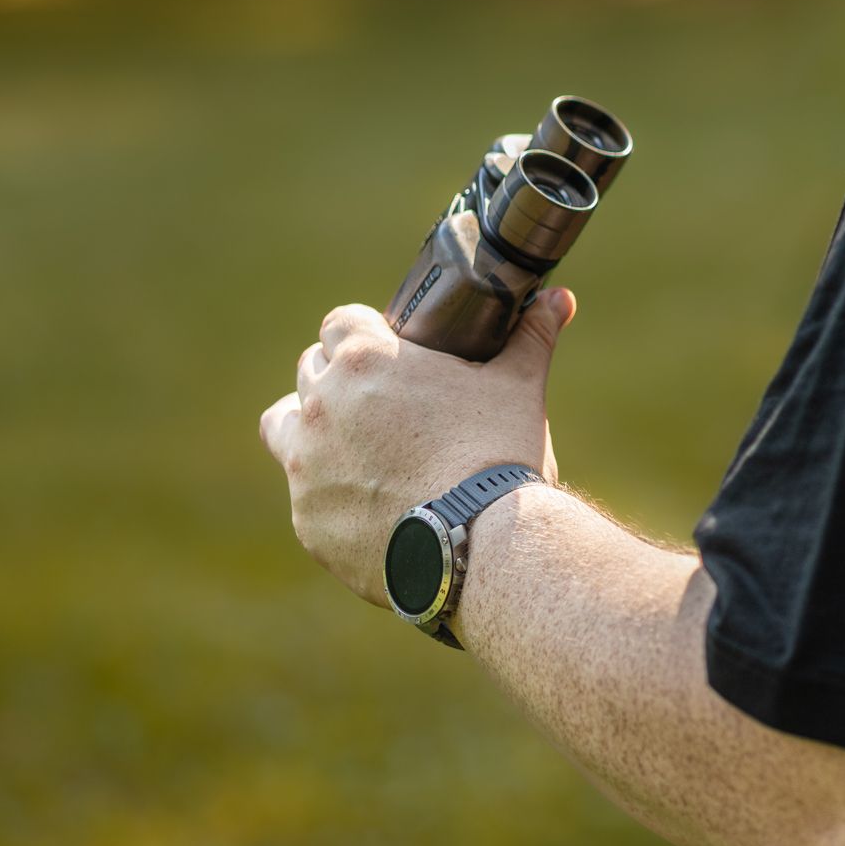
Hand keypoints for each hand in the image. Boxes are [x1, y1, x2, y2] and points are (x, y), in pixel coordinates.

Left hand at [258, 287, 574, 606]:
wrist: (481, 546)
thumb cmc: (499, 454)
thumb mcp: (519, 387)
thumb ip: (530, 338)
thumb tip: (558, 300)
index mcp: (365, 360)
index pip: (339, 322)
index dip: (365, 335)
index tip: (389, 354)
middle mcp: (321, 404)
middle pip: (311, 370)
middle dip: (340, 379)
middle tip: (384, 403)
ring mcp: (306, 464)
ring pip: (286, 426)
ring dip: (312, 427)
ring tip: (359, 448)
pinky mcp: (307, 519)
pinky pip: (306, 494)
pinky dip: (331, 494)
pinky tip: (372, 505)